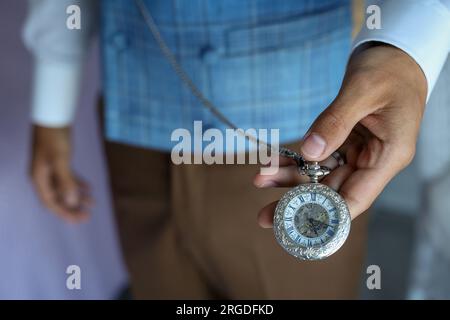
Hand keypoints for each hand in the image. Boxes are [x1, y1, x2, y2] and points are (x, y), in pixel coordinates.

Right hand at [29, 125, 91, 222]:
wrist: (53, 117)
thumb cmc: (54, 137)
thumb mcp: (61, 160)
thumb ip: (66, 182)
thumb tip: (71, 202)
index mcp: (39, 179)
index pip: (51, 203)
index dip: (65, 213)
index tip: (80, 220)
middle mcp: (43, 176)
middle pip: (58, 199)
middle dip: (72, 208)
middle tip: (88, 216)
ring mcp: (50, 169)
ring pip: (64, 189)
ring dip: (77, 197)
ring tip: (93, 203)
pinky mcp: (58, 162)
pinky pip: (68, 178)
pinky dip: (78, 184)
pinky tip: (89, 188)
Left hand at [255, 43, 426, 226]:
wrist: (394, 54)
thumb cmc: (388, 69)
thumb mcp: (361, 91)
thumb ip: (335, 122)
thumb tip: (309, 152)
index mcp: (388, 155)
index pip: (356, 198)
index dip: (326, 217)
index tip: (295, 225)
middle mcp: (373, 160)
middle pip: (333, 193)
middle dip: (297, 203)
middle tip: (264, 215)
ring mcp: (358, 152)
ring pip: (321, 176)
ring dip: (290, 180)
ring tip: (260, 181)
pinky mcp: (344, 142)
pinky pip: (317, 156)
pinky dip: (295, 159)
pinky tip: (272, 162)